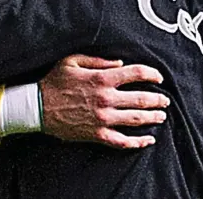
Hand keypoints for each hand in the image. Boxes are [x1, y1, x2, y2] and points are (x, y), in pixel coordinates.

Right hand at [40, 54, 169, 148]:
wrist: (38, 107)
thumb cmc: (55, 82)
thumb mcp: (73, 61)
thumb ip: (98, 60)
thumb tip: (120, 63)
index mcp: (102, 78)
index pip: (136, 73)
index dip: (152, 74)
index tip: (158, 77)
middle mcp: (106, 99)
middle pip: (141, 98)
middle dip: (158, 99)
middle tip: (165, 100)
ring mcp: (103, 119)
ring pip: (136, 120)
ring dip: (153, 117)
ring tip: (161, 116)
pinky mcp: (97, 134)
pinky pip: (122, 141)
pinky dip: (138, 142)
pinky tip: (147, 140)